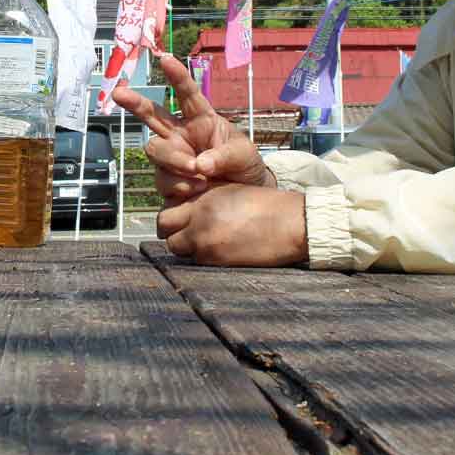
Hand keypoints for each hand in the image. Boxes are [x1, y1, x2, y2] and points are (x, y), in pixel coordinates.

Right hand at [111, 53, 273, 207]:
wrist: (242, 198)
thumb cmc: (244, 167)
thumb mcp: (245, 155)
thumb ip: (225, 156)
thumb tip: (200, 165)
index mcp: (201, 119)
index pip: (188, 94)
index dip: (177, 77)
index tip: (165, 59)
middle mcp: (180, 135)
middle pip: (152, 115)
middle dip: (134, 102)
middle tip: (118, 93)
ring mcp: (172, 157)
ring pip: (155, 149)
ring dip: (174, 160)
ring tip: (199, 173)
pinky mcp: (168, 181)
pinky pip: (162, 179)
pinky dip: (179, 185)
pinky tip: (197, 190)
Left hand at [158, 183, 307, 266]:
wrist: (291, 222)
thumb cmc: (267, 206)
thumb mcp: (231, 192)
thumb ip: (205, 201)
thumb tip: (188, 214)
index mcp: (203, 195)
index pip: (169, 207)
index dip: (173, 217)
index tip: (182, 222)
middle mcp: (198, 213)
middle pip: (163, 227)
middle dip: (172, 233)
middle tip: (187, 237)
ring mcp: (203, 236)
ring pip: (176, 247)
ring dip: (186, 248)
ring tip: (206, 246)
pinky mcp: (215, 256)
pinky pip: (195, 261)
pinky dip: (202, 259)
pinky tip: (220, 253)